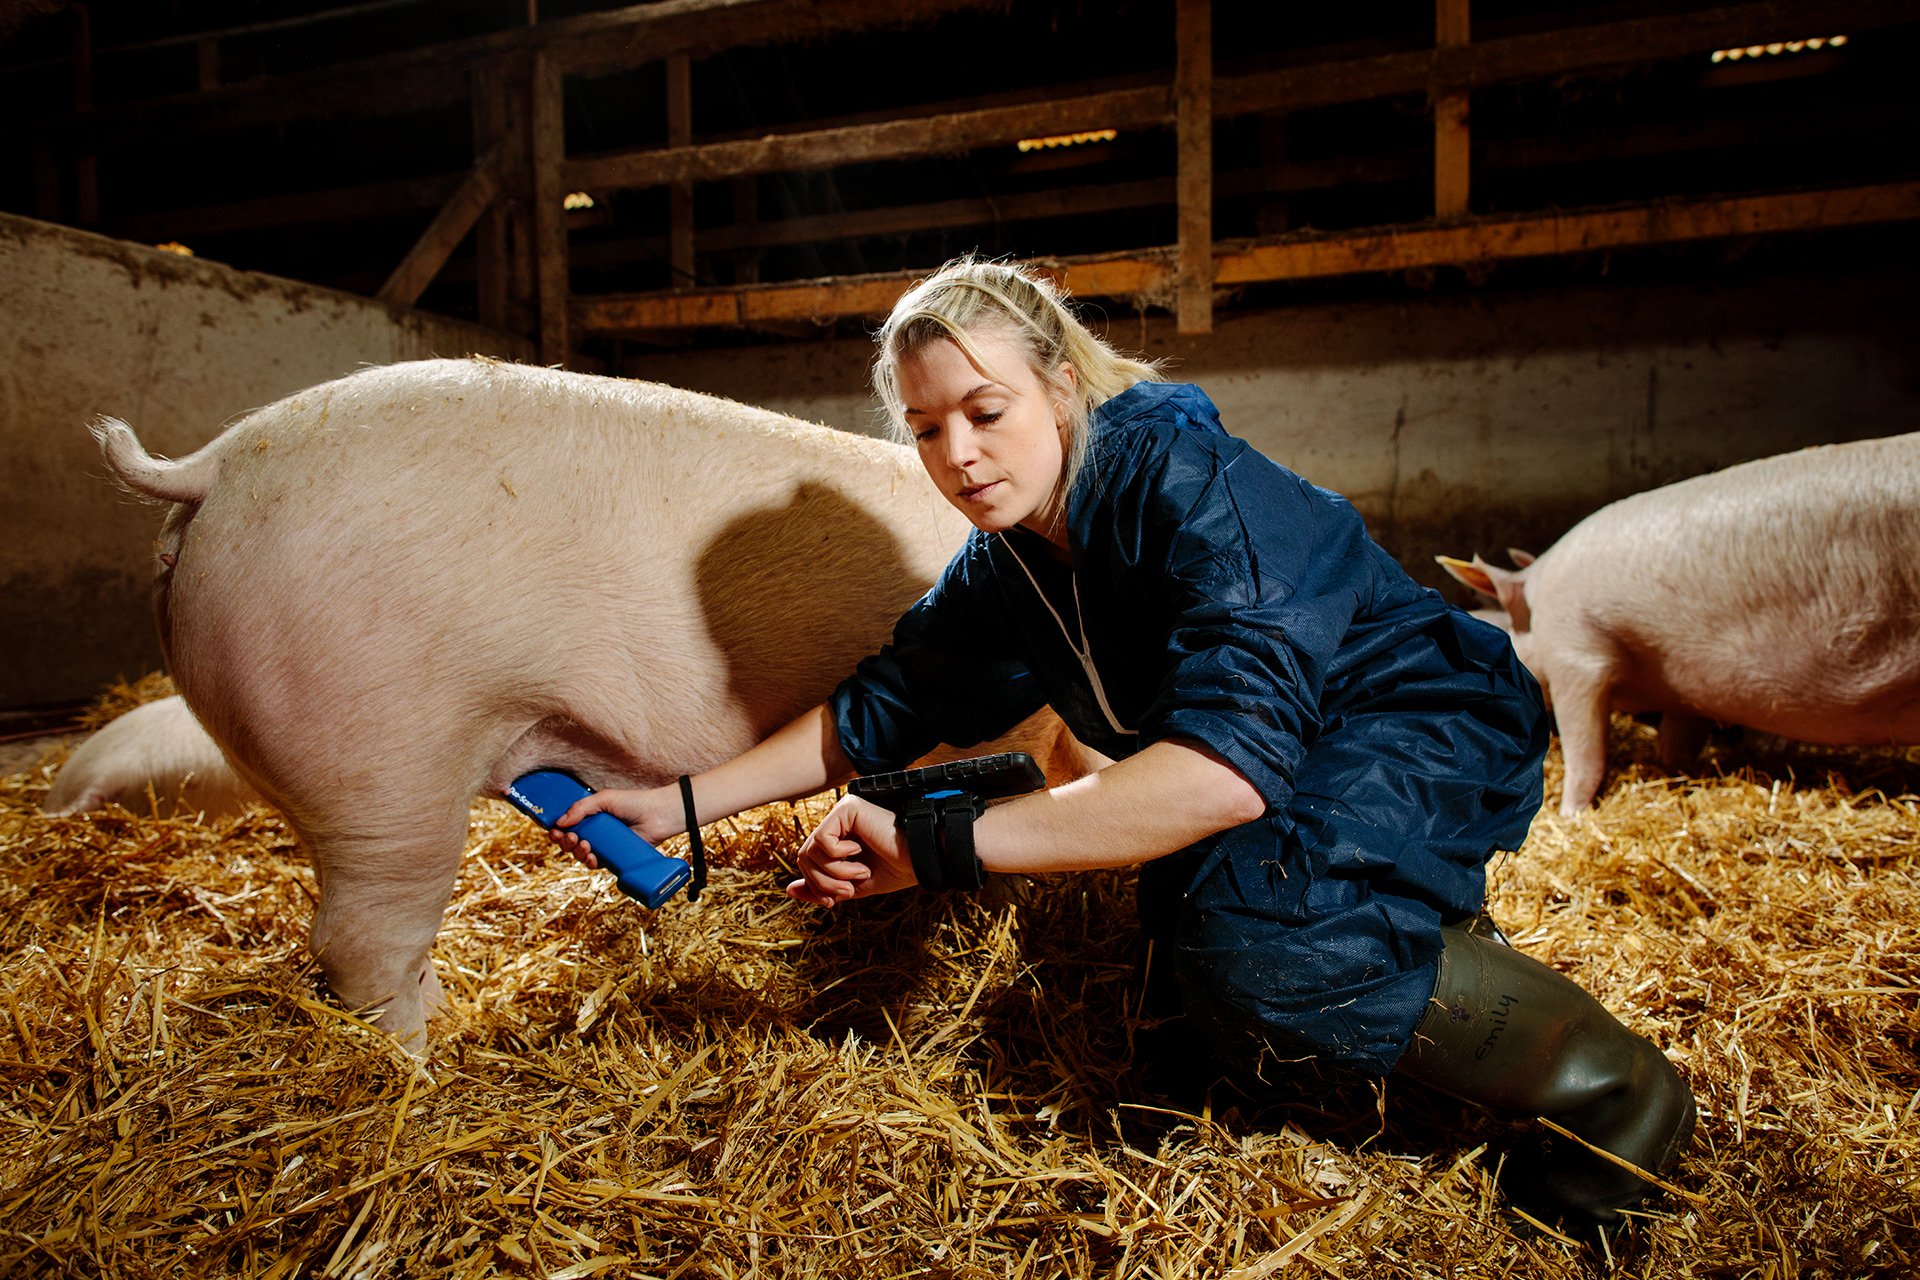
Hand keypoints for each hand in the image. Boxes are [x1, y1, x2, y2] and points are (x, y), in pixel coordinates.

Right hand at [548, 784, 683, 868]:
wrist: (658, 815)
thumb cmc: (634, 802)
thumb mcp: (604, 799)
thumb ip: (581, 808)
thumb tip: (559, 823)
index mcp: (591, 817)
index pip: (567, 827)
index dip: (558, 831)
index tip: (554, 831)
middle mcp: (596, 832)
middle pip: (571, 843)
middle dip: (565, 842)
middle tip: (572, 837)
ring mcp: (605, 846)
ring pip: (581, 855)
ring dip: (577, 853)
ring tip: (585, 845)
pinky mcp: (615, 858)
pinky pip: (597, 865)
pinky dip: (590, 863)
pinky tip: (592, 857)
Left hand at [786, 795, 914, 905]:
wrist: (920, 860)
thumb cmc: (894, 870)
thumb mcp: (851, 885)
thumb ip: (821, 887)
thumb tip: (789, 890)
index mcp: (839, 837)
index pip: (808, 860)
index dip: (815, 885)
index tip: (834, 902)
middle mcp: (838, 821)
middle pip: (804, 855)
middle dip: (821, 881)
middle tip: (846, 892)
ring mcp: (842, 812)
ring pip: (810, 849)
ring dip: (834, 872)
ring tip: (860, 874)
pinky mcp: (847, 808)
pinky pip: (822, 839)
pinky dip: (837, 857)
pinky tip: (859, 853)